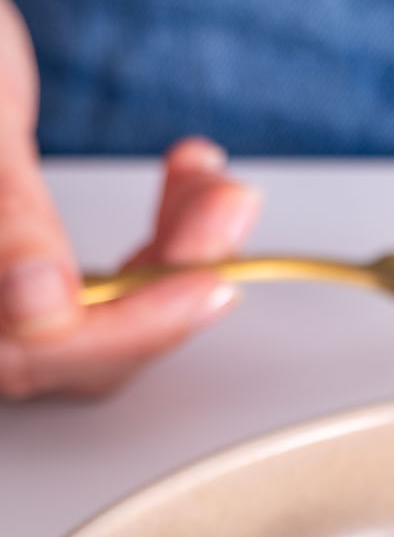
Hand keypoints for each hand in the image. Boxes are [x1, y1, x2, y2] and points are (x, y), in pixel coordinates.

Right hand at [0, 0, 259, 398]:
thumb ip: (6, 212)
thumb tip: (42, 306)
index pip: (36, 353)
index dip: (129, 325)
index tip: (207, 282)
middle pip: (78, 349)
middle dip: (170, 281)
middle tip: (229, 207)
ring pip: (99, 322)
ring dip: (175, 257)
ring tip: (217, 186)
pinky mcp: (21, 281)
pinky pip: (100, 289)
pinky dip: (155, 244)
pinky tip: (187, 183)